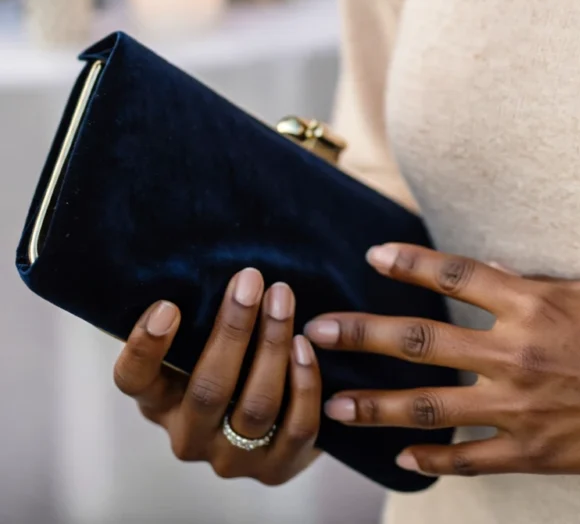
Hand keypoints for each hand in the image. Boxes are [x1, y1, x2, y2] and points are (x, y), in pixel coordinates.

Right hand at [113, 267, 321, 483]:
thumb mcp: (200, 343)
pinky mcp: (276, 469)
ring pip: (255, 405)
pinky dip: (303, 383)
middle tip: (251, 279)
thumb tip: (203, 250)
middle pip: (208, 389)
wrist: (275, 424)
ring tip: (283, 298)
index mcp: (159, 402)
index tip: (167, 305)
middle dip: (233, 329)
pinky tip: (305, 345)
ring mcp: (232, 459)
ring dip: (272, 345)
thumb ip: (197, 314)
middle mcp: (189, 437)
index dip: (145, 347)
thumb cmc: (232, 362)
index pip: (134, 381)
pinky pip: (295, 426)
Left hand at [304, 243, 579, 478]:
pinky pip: (471, 459)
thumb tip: (494, 278)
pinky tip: (404, 458)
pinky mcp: (535, 452)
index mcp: (532, 304)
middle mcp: (516, 354)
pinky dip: (434, 459)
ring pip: (430, 408)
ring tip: (335, 405)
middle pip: (422, 341)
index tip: (373, 255)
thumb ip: (535, 287)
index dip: (410, 263)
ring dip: (377, 407)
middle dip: (363, 335)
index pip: (454, 274)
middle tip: (318, 330)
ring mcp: (522, 408)